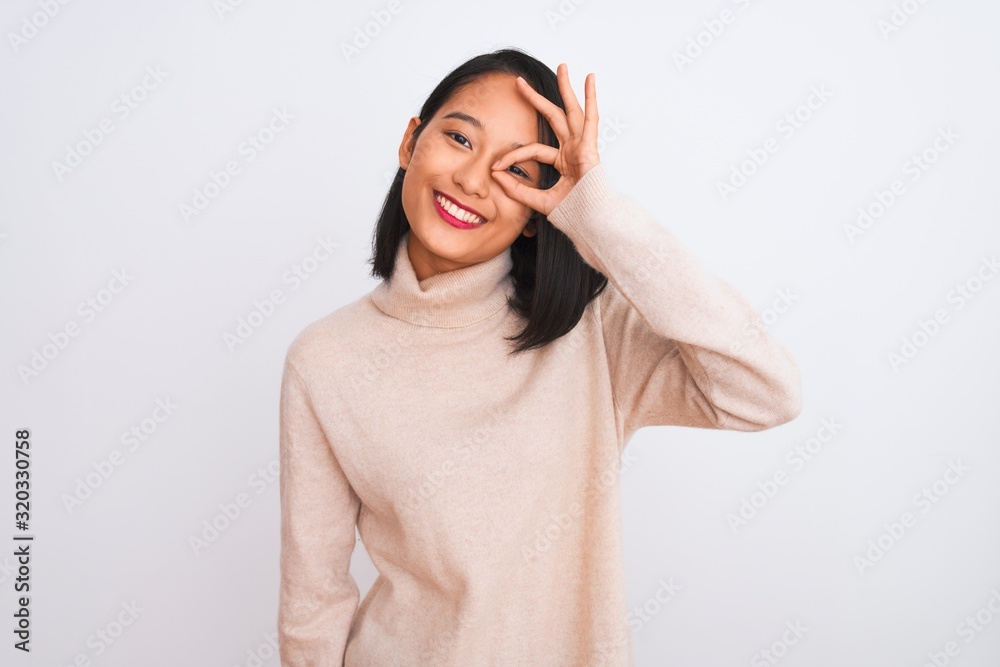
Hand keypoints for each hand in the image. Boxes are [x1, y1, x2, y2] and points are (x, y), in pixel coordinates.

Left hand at [490, 63, 600, 216]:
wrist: (592, 224)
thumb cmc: (574, 216)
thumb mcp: (539, 201)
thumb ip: (519, 190)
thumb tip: (496, 177)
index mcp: (564, 162)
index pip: (533, 150)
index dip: (512, 156)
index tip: (495, 167)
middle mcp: (573, 150)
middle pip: (553, 118)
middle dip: (537, 99)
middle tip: (520, 82)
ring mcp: (583, 147)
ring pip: (572, 111)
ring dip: (567, 88)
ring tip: (563, 66)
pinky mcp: (591, 148)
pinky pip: (591, 119)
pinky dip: (591, 98)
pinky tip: (589, 79)